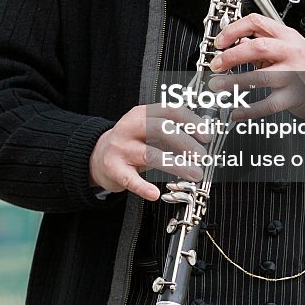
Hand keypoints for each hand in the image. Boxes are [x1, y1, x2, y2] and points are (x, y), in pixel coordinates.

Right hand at [89, 103, 209, 200]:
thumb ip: (172, 130)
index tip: (206, 136)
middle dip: (186, 143)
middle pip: (162, 129)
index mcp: (141, 113)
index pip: (170, 111)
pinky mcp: (113, 168)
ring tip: (194, 174)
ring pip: (151, 154)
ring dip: (177, 165)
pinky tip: (155, 193)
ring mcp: (120, 147)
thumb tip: (204, 136)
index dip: (192, 122)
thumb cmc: (131, 143)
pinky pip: (131, 179)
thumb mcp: (148, 129)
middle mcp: (130, 127)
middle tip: (202, 157)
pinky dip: (143, 187)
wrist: (98, 156)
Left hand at [208, 13, 304, 119]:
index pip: (256, 22)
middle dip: (232, 56)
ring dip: (235, 82)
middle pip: (258, 48)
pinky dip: (249, 109)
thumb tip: (231, 43)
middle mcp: (290, 52)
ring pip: (261, 77)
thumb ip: (261, 41)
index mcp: (285, 35)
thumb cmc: (303, 62)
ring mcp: (293, 75)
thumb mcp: (285, 44)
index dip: (233, 30)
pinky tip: (236, 112)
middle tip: (216, 64)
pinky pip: (269, 104)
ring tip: (217, 85)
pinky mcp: (293, 96)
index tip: (219, 42)